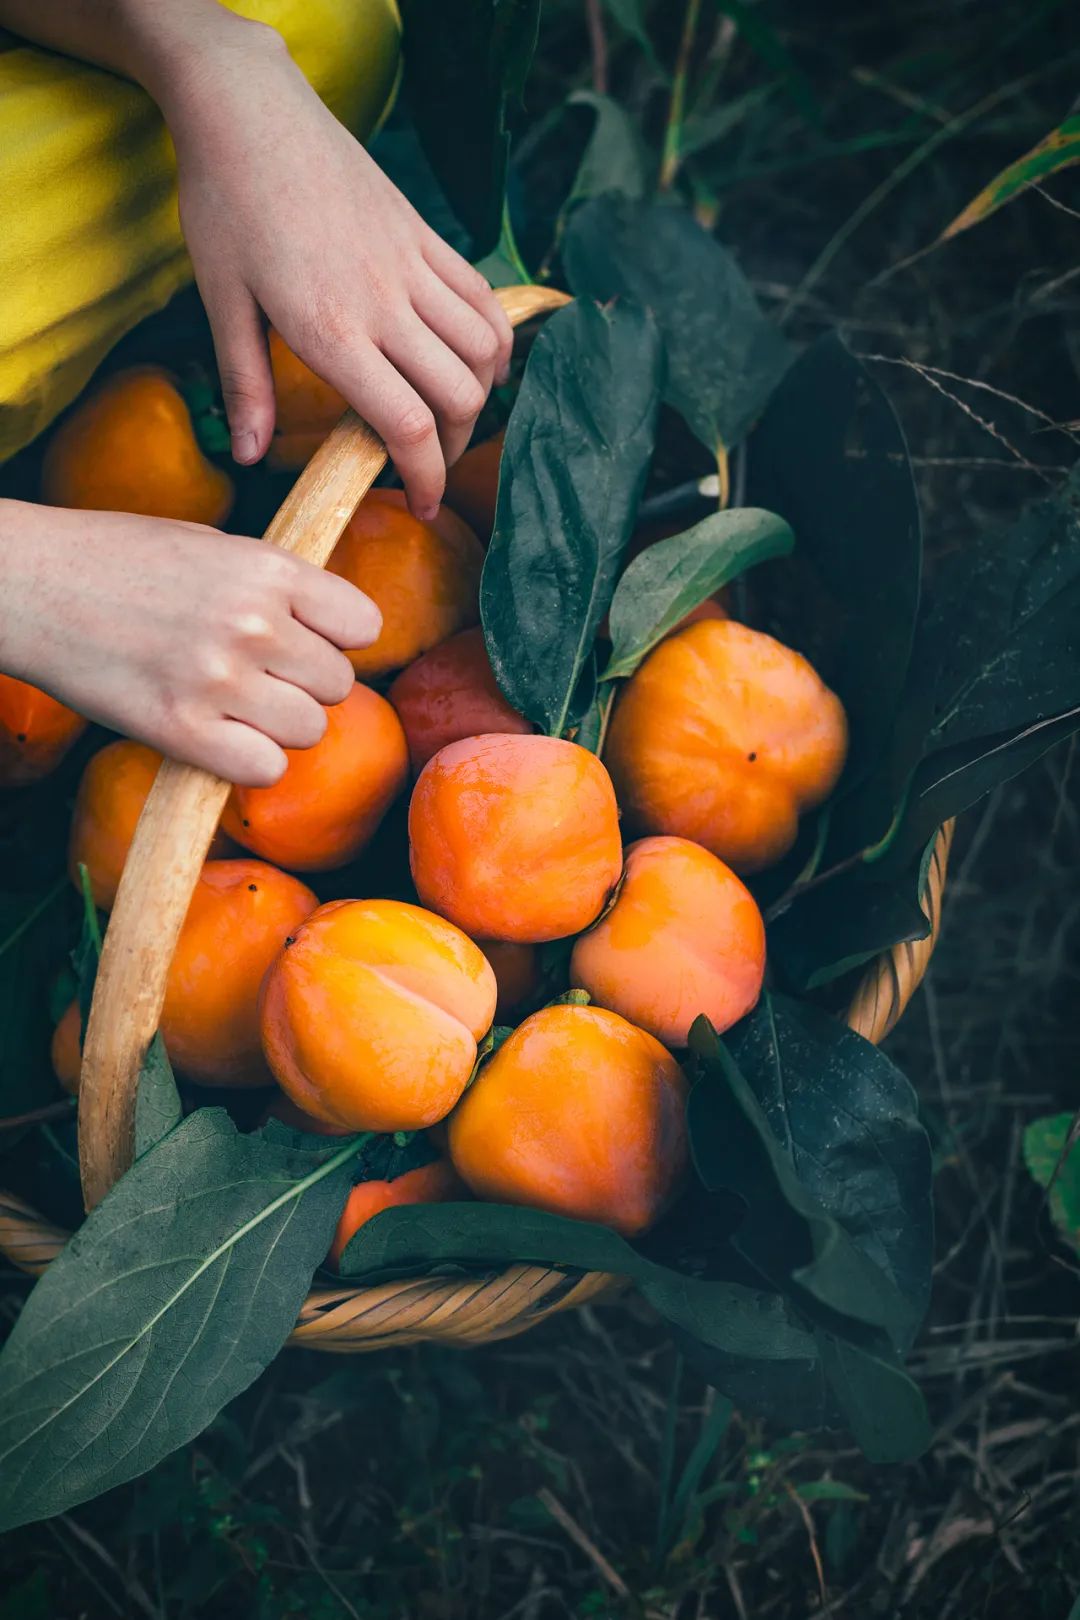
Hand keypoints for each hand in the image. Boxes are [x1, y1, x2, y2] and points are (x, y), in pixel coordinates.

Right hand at [0, 501, 380, 785]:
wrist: (27, 582)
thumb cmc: (114, 558)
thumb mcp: (210, 545)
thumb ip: (273, 585)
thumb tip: (329, 627)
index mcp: (267, 568)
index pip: (363, 626)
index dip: (339, 640)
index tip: (307, 642)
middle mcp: (253, 623)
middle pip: (339, 686)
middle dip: (304, 686)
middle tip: (257, 678)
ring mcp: (218, 679)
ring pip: (309, 731)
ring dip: (279, 728)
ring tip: (234, 707)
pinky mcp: (180, 729)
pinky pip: (264, 769)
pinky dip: (249, 762)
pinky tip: (218, 739)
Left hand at [155, 15, 512, 517]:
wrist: (252, 113)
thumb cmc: (225, 206)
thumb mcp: (220, 301)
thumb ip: (244, 385)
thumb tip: (250, 459)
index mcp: (331, 331)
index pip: (408, 426)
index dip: (427, 478)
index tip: (424, 505)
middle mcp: (385, 303)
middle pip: (460, 398)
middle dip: (453, 448)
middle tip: (427, 463)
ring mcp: (412, 266)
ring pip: (484, 351)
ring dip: (480, 396)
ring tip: (452, 415)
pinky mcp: (425, 237)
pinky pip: (484, 298)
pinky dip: (495, 341)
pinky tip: (477, 361)